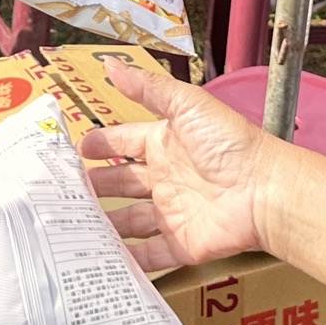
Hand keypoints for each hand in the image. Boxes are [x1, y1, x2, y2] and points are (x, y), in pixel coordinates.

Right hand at [80, 61, 273, 269]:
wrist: (263, 191)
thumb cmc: (229, 143)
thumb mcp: (186, 106)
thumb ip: (147, 87)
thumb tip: (111, 63)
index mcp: (165, 143)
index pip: (124, 143)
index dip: (100, 145)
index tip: (72, 151)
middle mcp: (166, 178)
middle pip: (121, 183)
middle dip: (94, 187)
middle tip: (62, 192)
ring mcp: (173, 213)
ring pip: (129, 221)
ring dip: (105, 224)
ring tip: (71, 227)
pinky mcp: (182, 244)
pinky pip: (150, 255)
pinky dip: (128, 259)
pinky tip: (103, 261)